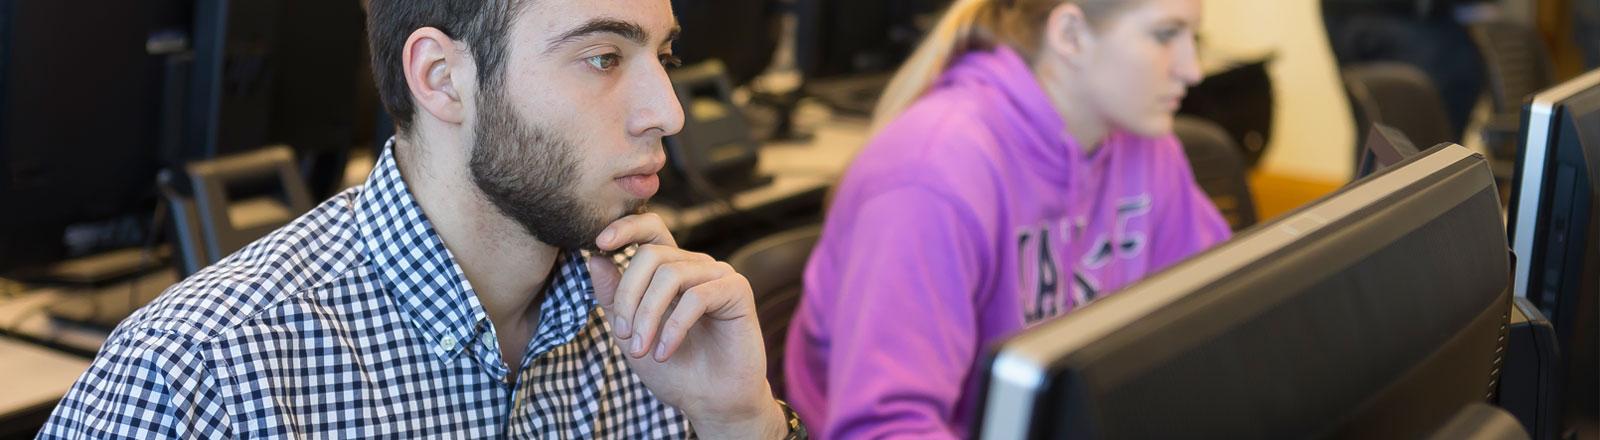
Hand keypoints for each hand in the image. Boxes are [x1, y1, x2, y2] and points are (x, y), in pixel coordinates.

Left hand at [588, 213, 785, 438]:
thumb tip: (595, 258)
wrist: (710, 402)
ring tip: (642, 350)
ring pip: (671, 275)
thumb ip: (613, 298)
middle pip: (652, 255)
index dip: (626, 228)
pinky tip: (665, 352)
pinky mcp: (737, 291)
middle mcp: (696, 266)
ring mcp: (718, 275)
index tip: (599, 243)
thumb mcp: (631, 333)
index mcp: (671, 269)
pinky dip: (674, 327)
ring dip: (648, 315)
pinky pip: (696, 296)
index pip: (651, 229)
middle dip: (629, 295)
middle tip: (624, 335)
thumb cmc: (673, 369)